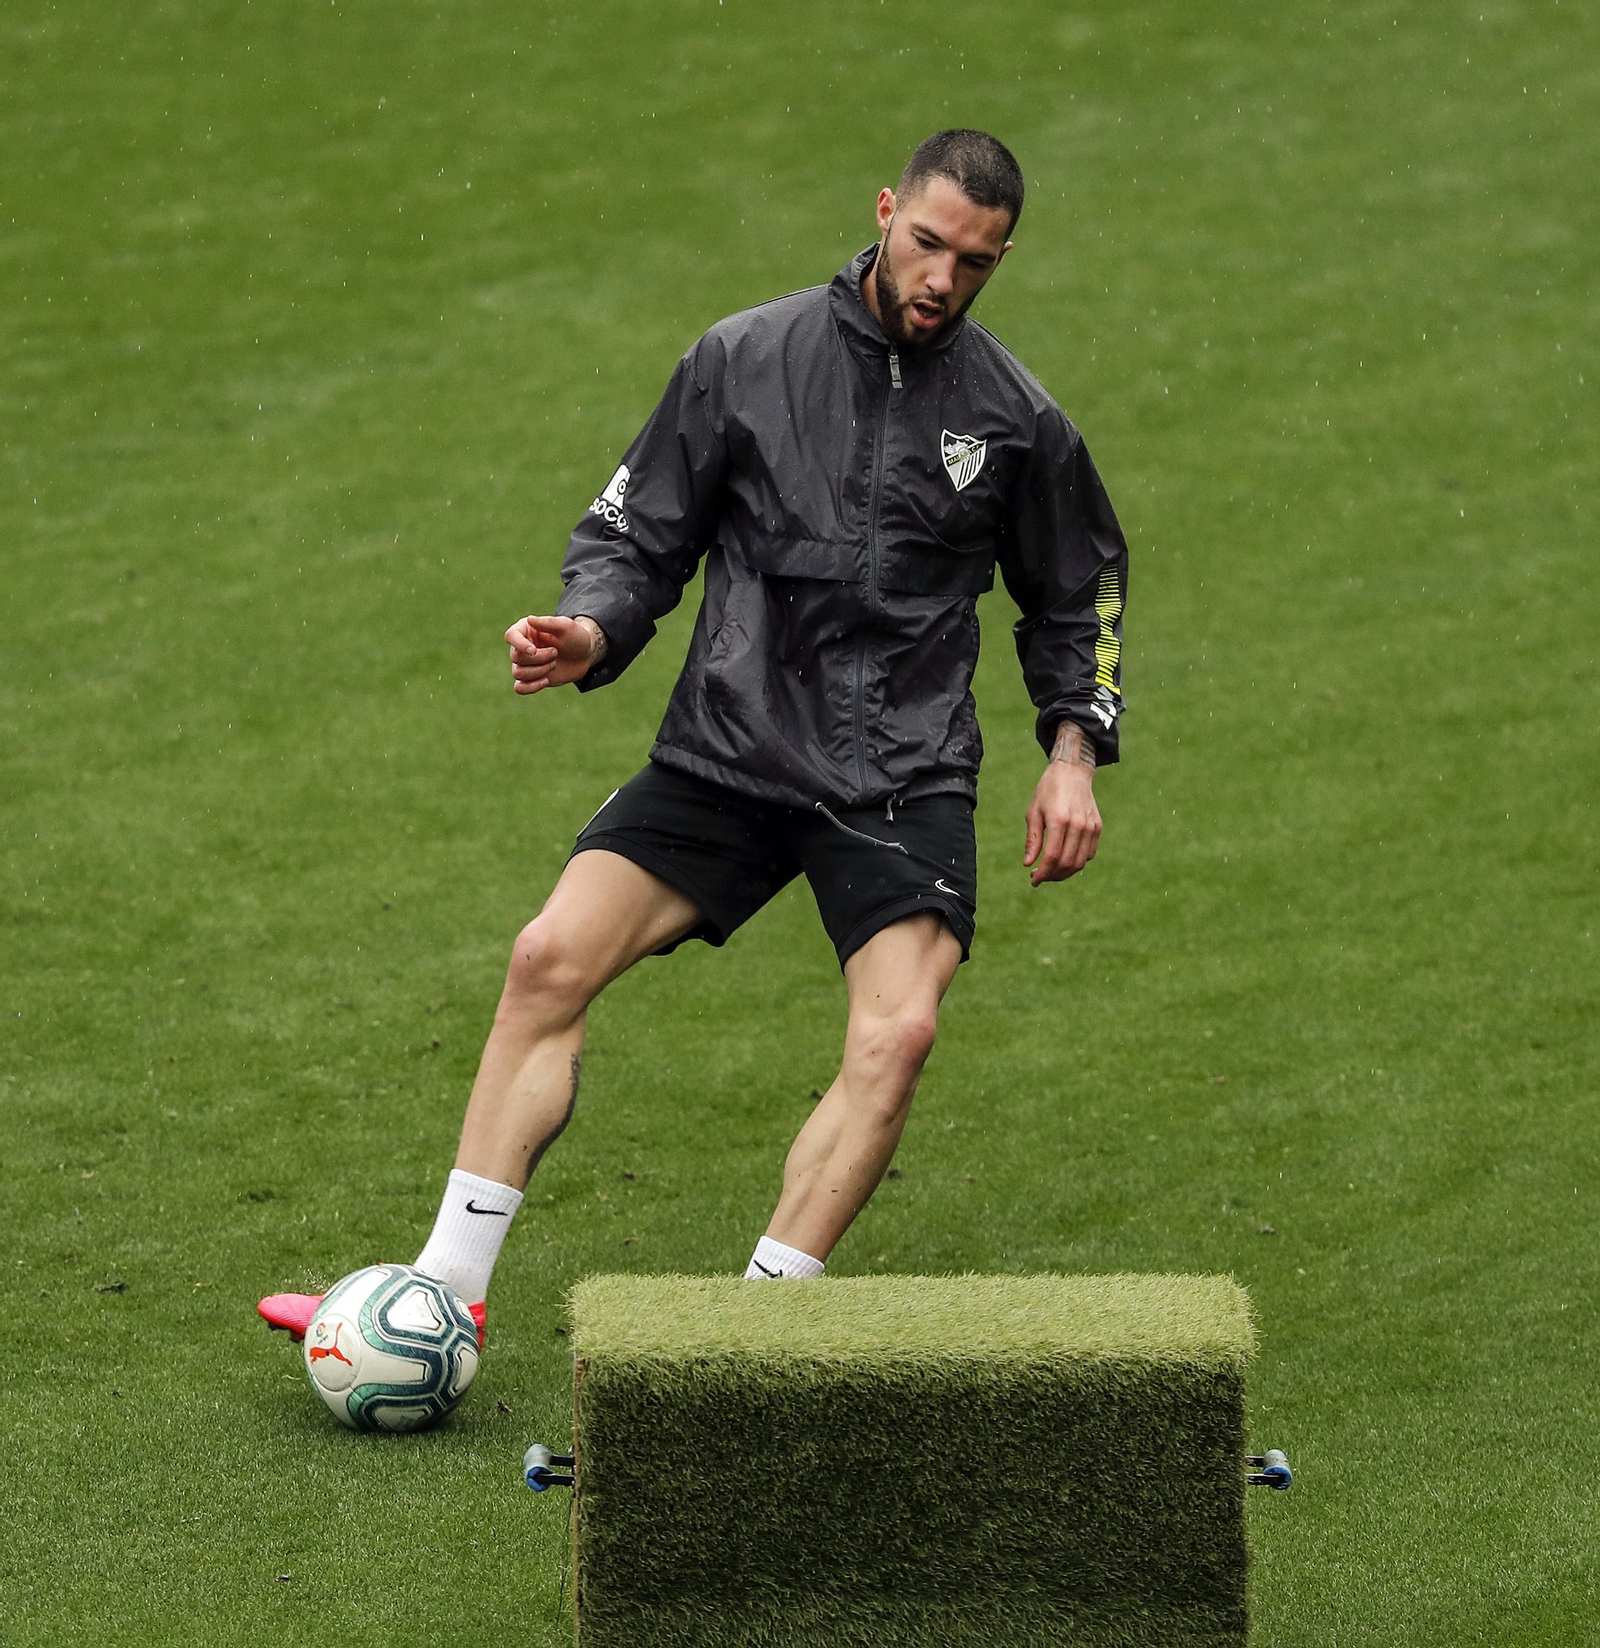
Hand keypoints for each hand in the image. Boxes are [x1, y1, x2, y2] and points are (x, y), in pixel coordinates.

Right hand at [505, 614, 605, 693]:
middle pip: (516, 657)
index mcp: (526, 630)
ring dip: (539, 671)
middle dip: (539, 658)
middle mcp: (522, 647)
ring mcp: (525, 663)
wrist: (585, 655)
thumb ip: (548, 622)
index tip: (534, 650)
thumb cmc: (575, 637)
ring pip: (518, 673)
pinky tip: (546, 681)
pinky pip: (519, 688)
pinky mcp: (531, 678)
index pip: (511, 636)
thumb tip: (529, 619)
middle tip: (556, 652)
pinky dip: (530, 687)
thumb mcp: (566, 626)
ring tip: (554, 664)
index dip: (519, 644)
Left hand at [1023, 725, 1101, 884]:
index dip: (1042, 873)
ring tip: (1051, 872)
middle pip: (1067, 863)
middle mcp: (1078, 825)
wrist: (1072, 772)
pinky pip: (1089, 854)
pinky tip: (1064, 861)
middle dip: (1052, 876)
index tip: (1033, 881)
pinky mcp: (1097, 827)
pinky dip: (1077, 863)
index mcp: (1059, 820)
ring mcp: (1090, 826)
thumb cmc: (1048, 791)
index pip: (1052, 857)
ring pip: (1080, 862)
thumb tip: (1028, 863)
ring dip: (1065, 873)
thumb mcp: (1034, 812)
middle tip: (1040, 876)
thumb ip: (1033, 839)